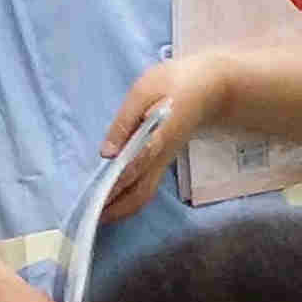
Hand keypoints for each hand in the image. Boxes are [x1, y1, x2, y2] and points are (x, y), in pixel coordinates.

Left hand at [96, 51, 238, 221]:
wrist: (211, 89)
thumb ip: (125, 121)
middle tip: (90, 217)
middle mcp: (160, 157)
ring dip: (121, 208)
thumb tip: (106, 153)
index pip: (134, 166)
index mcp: (158, 137)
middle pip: (140, 193)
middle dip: (116, 209)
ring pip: (143, 195)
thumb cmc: (176, 84)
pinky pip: (145, 187)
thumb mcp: (146, 90)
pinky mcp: (162, 162)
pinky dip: (128, 198)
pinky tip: (112, 199)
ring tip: (97, 214)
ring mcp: (163, 163)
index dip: (115, 183)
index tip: (94, 199)